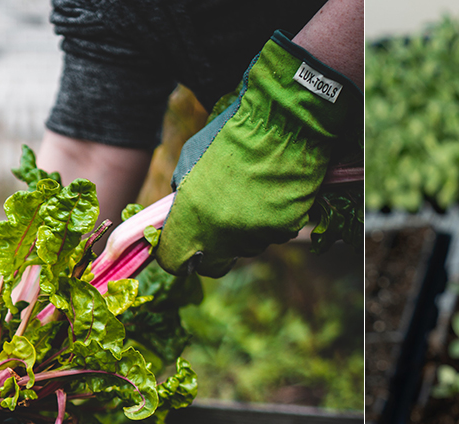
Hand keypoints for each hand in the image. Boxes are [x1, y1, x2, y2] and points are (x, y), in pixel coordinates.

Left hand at [155, 31, 361, 276]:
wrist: (280, 123)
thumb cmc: (230, 136)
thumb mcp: (189, 163)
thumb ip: (183, 197)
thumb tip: (181, 217)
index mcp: (192, 218)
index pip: (174, 261)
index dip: (175, 256)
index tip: (181, 247)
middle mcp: (223, 235)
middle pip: (213, 265)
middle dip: (211, 253)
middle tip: (216, 228)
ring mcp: (257, 236)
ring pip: (245, 248)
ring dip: (243, 232)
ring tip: (250, 195)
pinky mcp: (284, 231)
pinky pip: (272, 235)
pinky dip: (270, 221)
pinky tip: (271, 193)